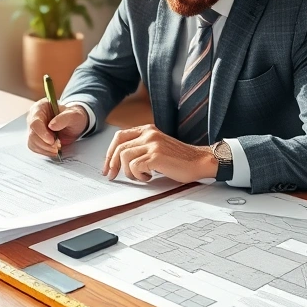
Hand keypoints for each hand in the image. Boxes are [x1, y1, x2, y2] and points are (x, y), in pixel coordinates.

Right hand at [27, 99, 88, 156]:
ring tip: (57, 148)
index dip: (42, 133)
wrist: (74, 123)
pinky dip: (45, 151)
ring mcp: (34, 129)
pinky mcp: (35, 138)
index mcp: (41, 107)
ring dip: (45, 148)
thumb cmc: (73, 116)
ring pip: (32, 142)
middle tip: (57, 146)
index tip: (51, 140)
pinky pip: (35, 148)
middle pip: (32, 134)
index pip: (35, 122)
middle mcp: (34, 118)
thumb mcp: (73, 115)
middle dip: (45, 143)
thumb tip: (52, 126)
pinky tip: (54, 150)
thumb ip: (63, 118)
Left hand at [102, 124, 217, 182]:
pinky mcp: (156, 156)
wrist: (200, 161)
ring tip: (141, 176)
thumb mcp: (157, 147)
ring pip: (125, 158)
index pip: (119, 137)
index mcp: (147, 130)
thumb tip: (118, 160)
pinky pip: (135, 166)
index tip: (107, 166)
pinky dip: (139, 175)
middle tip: (112, 176)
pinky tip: (149, 177)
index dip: (109, 153)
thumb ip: (141, 148)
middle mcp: (149, 134)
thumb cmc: (179, 159)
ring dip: (129, 172)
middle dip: (112, 164)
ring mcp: (152, 144)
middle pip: (119, 148)